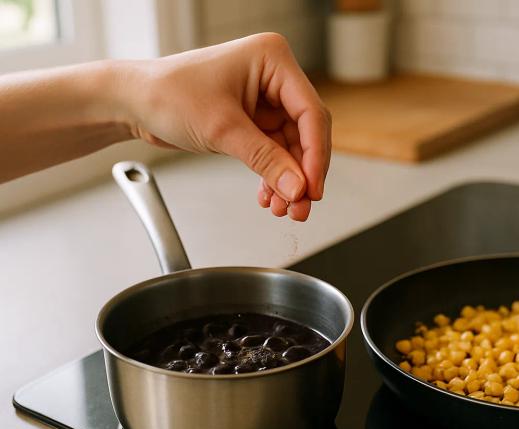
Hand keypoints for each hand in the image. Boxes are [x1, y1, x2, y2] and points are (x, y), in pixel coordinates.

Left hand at [122, 33, 330, 220]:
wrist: (131, 102)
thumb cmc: (166, 94)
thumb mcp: (221, 129)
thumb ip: (265, 160)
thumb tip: (297, 188)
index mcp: (273, 59)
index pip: (310, 112)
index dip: (315, 155)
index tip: (311, 188)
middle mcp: (274, 77)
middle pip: (306, 133)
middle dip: (302, 173)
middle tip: (301, 206)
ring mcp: (265, 99)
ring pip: (292, 148)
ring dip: (288, 180)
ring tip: (283, 208)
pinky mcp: (254, 120)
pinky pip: (275, 153)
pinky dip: (273, 176)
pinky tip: (268, 196)